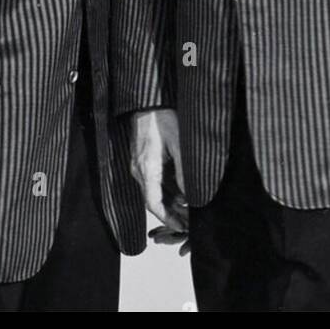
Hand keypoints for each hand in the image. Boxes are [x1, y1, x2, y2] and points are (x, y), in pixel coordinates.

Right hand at [130, 108, 186, 237]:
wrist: (148, 101)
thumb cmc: (162, 118)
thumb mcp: (179, 144)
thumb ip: (183, 172)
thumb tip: (190, 195)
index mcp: (147, 169)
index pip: (153, 203)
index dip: (167, 219)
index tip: (181, 228)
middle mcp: (139, 170)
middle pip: (154, 201)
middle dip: (171, 214)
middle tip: (190, 224)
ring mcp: (139, 165)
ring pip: (154, 192)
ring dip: (170, 203)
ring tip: (189, 212)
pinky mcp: (142, 160)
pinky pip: (154, 182)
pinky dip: (167, 191)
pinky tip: (182, 194)